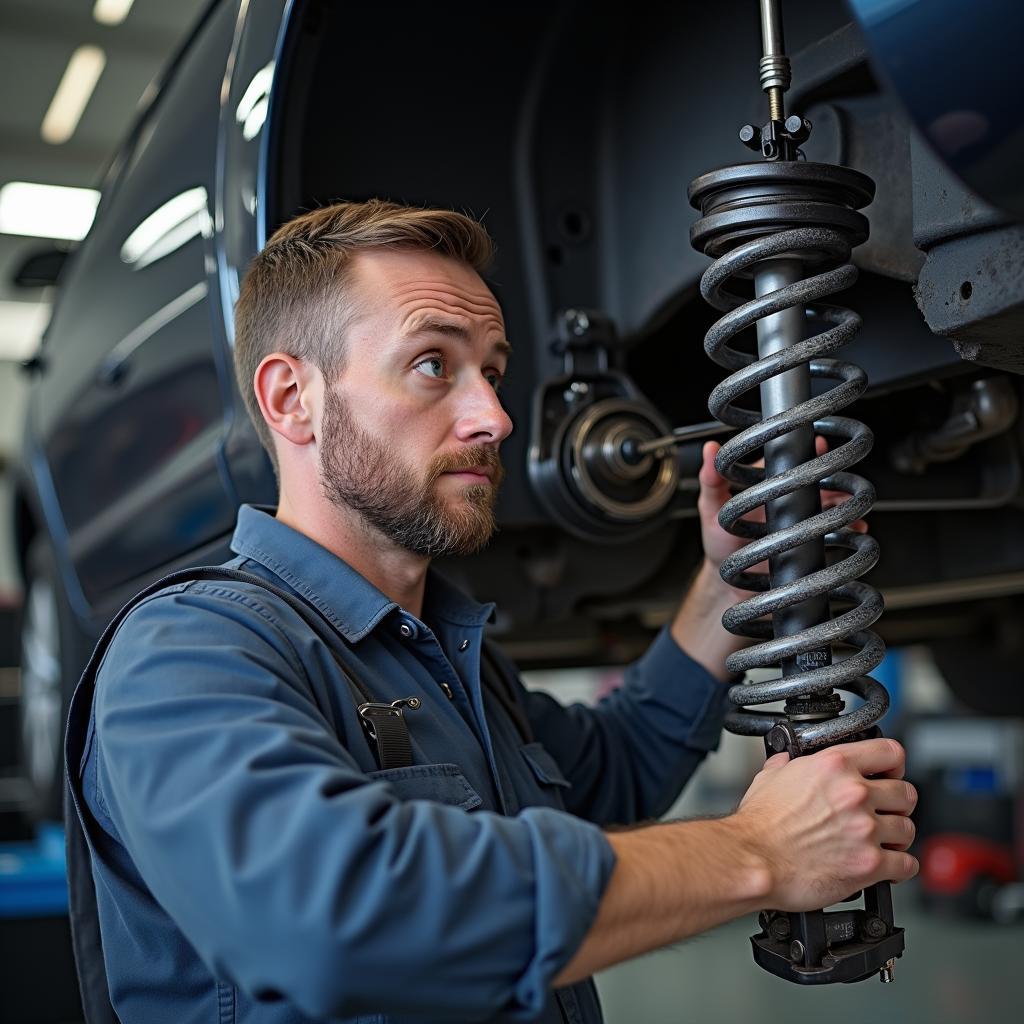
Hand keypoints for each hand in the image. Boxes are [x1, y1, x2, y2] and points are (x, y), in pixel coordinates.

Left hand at [697, 437, 867, 583]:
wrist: (733, 586)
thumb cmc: (720, 545)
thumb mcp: (710, 510)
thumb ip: (711, 481)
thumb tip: (710, 449)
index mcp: (768, 485)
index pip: (790, 459)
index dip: (804, 449)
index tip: (814, 444)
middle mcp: (790, 500)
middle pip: (819, 479)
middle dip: (831, 475)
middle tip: (831, 479)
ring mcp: (804, 521)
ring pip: (834, 502)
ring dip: (844, 500)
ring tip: (843, 502)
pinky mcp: (815, 543)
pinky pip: (841, 533)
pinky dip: (853, 529)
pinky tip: (855, 527)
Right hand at [732, 738, 918, 910]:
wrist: (753, 860)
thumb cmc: (758, 825)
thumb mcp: (769, 777)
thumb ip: (787, 765)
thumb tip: (787, 762)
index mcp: (834, 766)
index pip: (890, 752)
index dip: (893, 764)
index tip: (889, 774)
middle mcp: (854, 793)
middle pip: (906, 792)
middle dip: (897, 804)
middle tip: (885, 812)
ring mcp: (865, 829)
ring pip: (908, 828)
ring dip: (897, 836)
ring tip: (883, 842)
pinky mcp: (870, 864)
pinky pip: (906, 864)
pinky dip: (899, 867)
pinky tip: (887, 867)